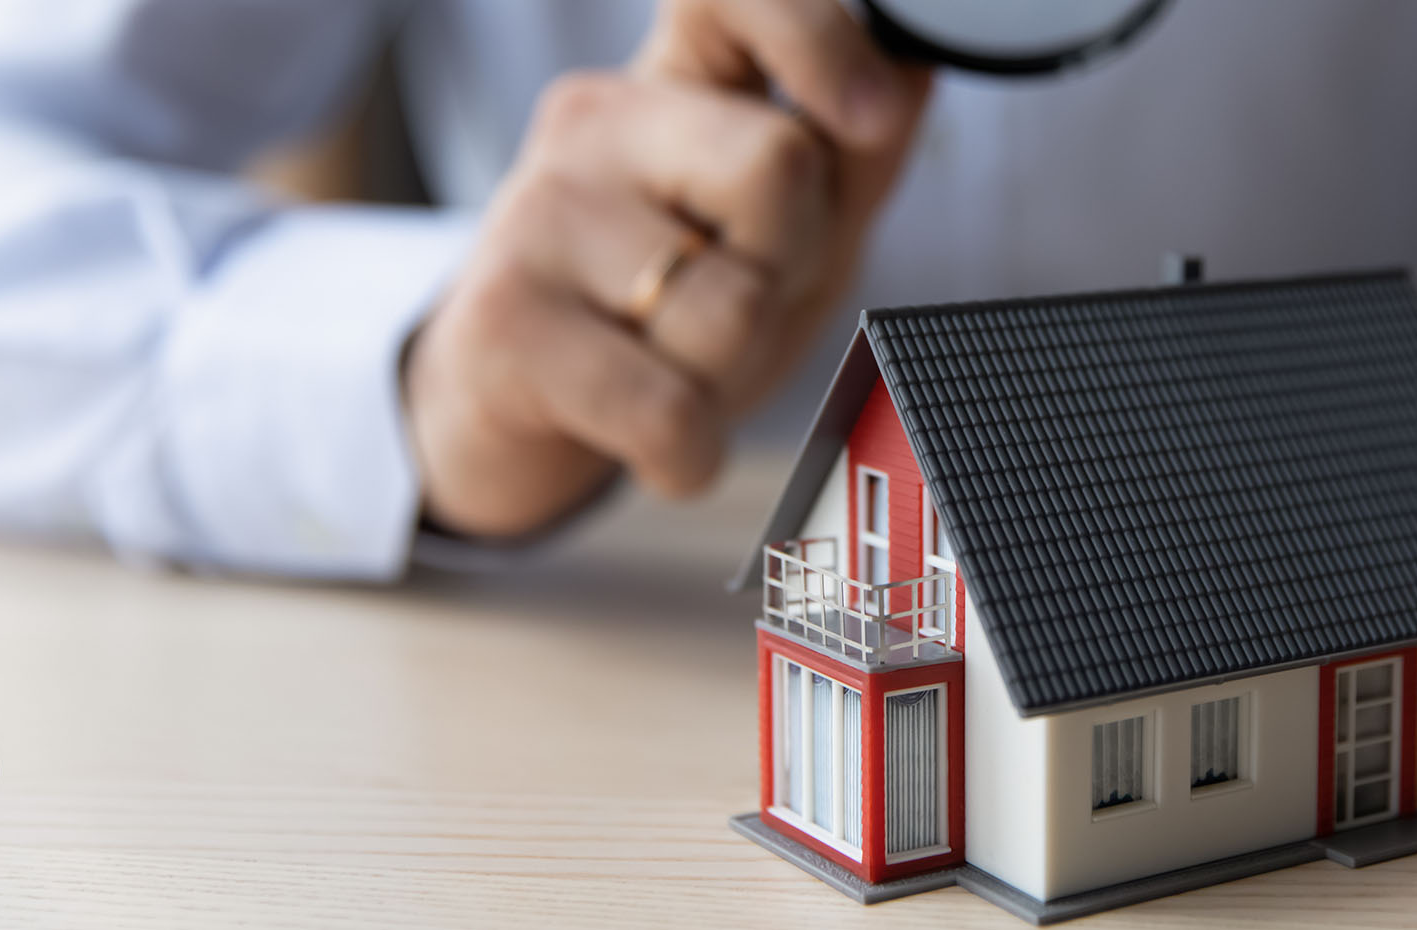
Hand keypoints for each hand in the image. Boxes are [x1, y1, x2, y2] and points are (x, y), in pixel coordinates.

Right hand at [403, 0, 931, 538]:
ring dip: (733, 376)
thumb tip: (913, 71)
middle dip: (792, 265)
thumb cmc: (662, 311)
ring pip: (729, 307)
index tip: (872, 114)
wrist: (505, 408)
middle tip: (736, 302)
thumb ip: (850, 162)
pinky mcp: (503, 325)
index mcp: (674, 81)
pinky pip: (665, 407)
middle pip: (778, 165)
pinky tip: (662, 443)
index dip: (816, 36)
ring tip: (676, 371)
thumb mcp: (779, 235)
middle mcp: (598, 123)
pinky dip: (689, 454)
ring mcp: (539, 214)